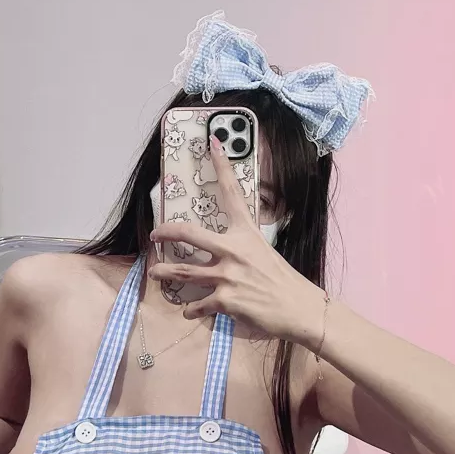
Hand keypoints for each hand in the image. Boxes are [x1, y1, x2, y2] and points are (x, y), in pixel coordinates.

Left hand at [149, 135, 326, 343]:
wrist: (299, 309)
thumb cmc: (283, 281)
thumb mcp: (264, 253)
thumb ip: (241, 249)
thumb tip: (225, 253)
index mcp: (246, 233)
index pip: (232, 192)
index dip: (222, 166)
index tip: (213, 143)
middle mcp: (233, 250)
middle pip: (189, 234)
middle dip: (167, 233)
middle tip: (155, 234)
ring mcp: (227, 275)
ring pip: (183, 272)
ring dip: (165, 273)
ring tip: (155, 273)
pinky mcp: (225, 300)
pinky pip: (198, 304)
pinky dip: (192, 309)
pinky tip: (190, 310)